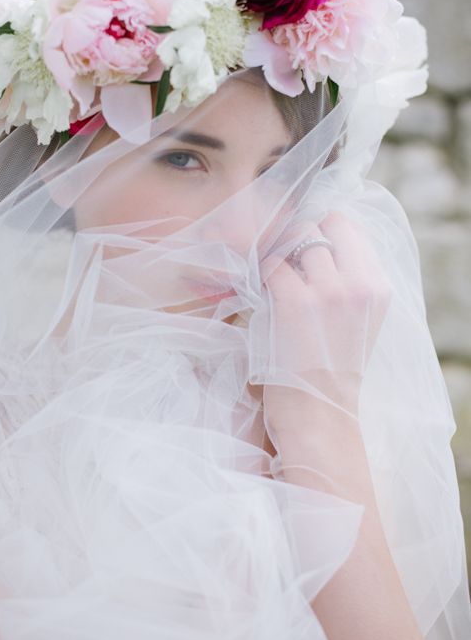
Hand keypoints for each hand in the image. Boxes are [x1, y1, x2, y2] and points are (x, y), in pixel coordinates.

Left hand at [261, 211, 391, 416]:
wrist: (320, 414)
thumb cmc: (333, 370)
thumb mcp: (359, 320)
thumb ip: (350, 281)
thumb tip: (319, 241)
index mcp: (378, 287)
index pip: (349, 226)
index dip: (324, 231)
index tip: (307, 251)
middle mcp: (359, 283)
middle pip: (322, 225)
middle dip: (299, 238)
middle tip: (287, 263)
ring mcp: (327, 290)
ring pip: (296, 238)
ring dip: (280, 254)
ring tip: (276, 280)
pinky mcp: (294, 300)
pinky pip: (271, 264)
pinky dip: (262, 275)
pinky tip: (264, 295)